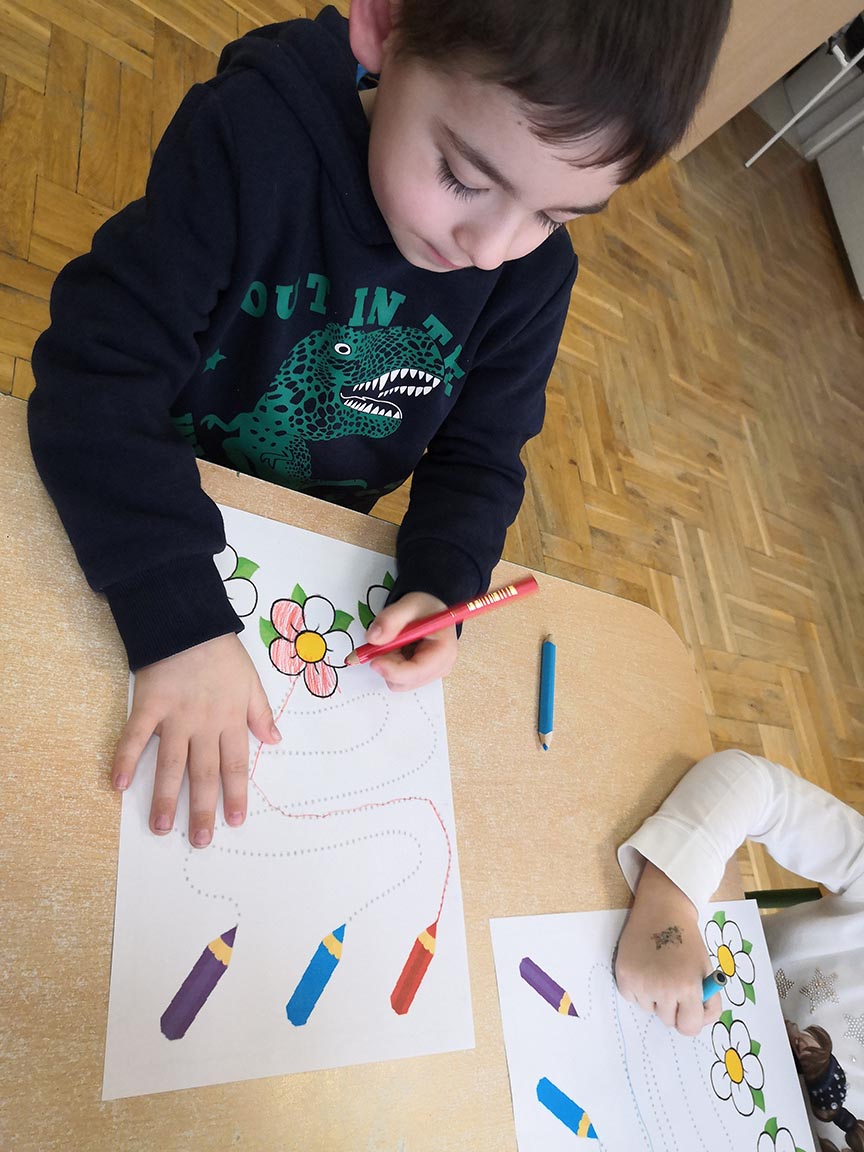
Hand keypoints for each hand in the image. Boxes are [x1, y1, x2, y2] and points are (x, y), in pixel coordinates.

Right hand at [111, 633, 280, 846]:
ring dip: (166, 797)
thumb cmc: (222, 653)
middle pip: (204, 773)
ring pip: (171, 764)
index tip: (234, 822)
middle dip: (203, 809)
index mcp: (231, 719)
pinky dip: (125, 759)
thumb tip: (274, 741)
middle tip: (200, 841)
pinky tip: (118, 785)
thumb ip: (261, 713)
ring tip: (162, 827)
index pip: (235, 765)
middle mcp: (204, 724)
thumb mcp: (252, 680)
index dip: (235, 795)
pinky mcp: (149, 705)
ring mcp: (175, 716)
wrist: (189, 622)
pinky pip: (134, 736)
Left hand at [363, 592, 456, 690]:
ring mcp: (430, 674)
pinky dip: (391, 664)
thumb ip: (389, 620)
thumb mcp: (408, 606)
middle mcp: (440, 668)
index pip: (416, 673)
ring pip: (397, 682)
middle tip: (387, 640)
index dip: (392, 670)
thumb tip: (372, 638)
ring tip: (396, 641)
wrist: (431, 610)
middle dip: (388, 663)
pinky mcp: (420, 677)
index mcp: (443, 651)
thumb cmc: (426, 608)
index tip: (374, 660)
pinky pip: (397, 679)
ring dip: (389, 663)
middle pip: (404, 682)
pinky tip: (398, 649)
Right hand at [614, 860, 721, 1035]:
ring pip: (649, 1009)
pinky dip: (638, 988)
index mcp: (688, 987)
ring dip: (654, 997)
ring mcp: (641, 983)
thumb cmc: (687, 941)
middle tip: (672, 981)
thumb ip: (709, 1001)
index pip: (689, 1028)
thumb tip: (697, 1023)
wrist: (662, 911)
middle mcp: (663, 989)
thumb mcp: (706, 970)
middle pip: (668, 1021)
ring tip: (658, 970)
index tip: (688, 1010)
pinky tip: (644, 967)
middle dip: (672, 1007)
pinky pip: (632, 998)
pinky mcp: (624, 977)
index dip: (690, 1020)